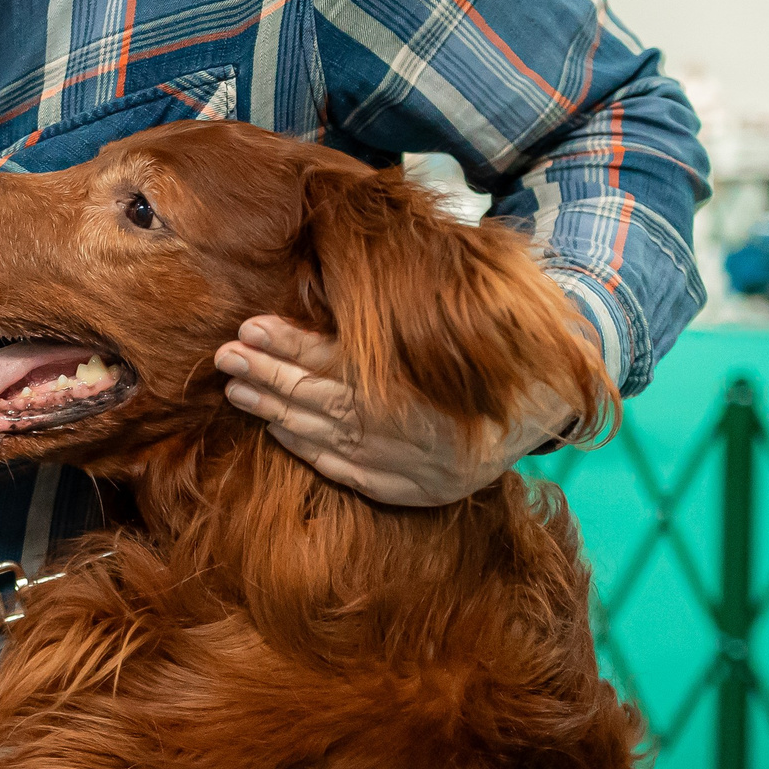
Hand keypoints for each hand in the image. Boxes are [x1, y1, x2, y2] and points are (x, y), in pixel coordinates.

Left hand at [215, 317, 574, 506]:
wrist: (543, 407)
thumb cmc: (487, 350)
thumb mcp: (443, 319)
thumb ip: (387, 314)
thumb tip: (324, 276)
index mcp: (417, 384)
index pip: (335, 362)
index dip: (289, 344)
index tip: (250, 325)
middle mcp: (408, 430)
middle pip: (319, 399)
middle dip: (267, 374)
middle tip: (225, 354)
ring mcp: (406, 465)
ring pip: (322, 435)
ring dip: (274, 409)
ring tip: (235, 386)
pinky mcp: (407, 491)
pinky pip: (342, 470)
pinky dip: (304, 449)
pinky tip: (274, 427)